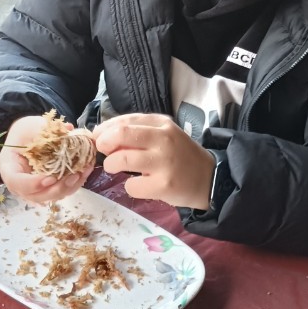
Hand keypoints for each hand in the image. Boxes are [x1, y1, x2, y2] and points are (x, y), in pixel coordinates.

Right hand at [0, 115, 93, 204]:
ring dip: (67, 188)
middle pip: (35, 195)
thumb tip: (68, 129)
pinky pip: (58, 192)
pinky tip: (83, 173)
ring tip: (82, 173)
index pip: (16, 182)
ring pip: (49, 197)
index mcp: (9, 167)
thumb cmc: (25, 131)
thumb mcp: (31, 126)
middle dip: (56, 189)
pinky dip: (72, 185)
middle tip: (73, 177)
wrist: (27, 136)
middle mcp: (19, 183)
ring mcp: (32, 189)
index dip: (33, 183)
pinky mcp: (45, 189)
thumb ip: (45, 130)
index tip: (51, 178)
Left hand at [92, 113, 215, 209]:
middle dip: (104, 144)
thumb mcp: (164, 134)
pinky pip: (132, 186)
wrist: (209, 178)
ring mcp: (164, 162)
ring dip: (112, 165)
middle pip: (121, 135)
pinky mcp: (164, 185)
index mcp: (161, 123)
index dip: (104, 130)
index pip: (124, 121)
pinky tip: (139, 184)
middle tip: (103, 152)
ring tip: (116, 168)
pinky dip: (129, 186)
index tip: (98, 138)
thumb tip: (102, 135)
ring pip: (122, 160)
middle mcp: (163, 139)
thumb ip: (138, 131)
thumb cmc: (180, 155)